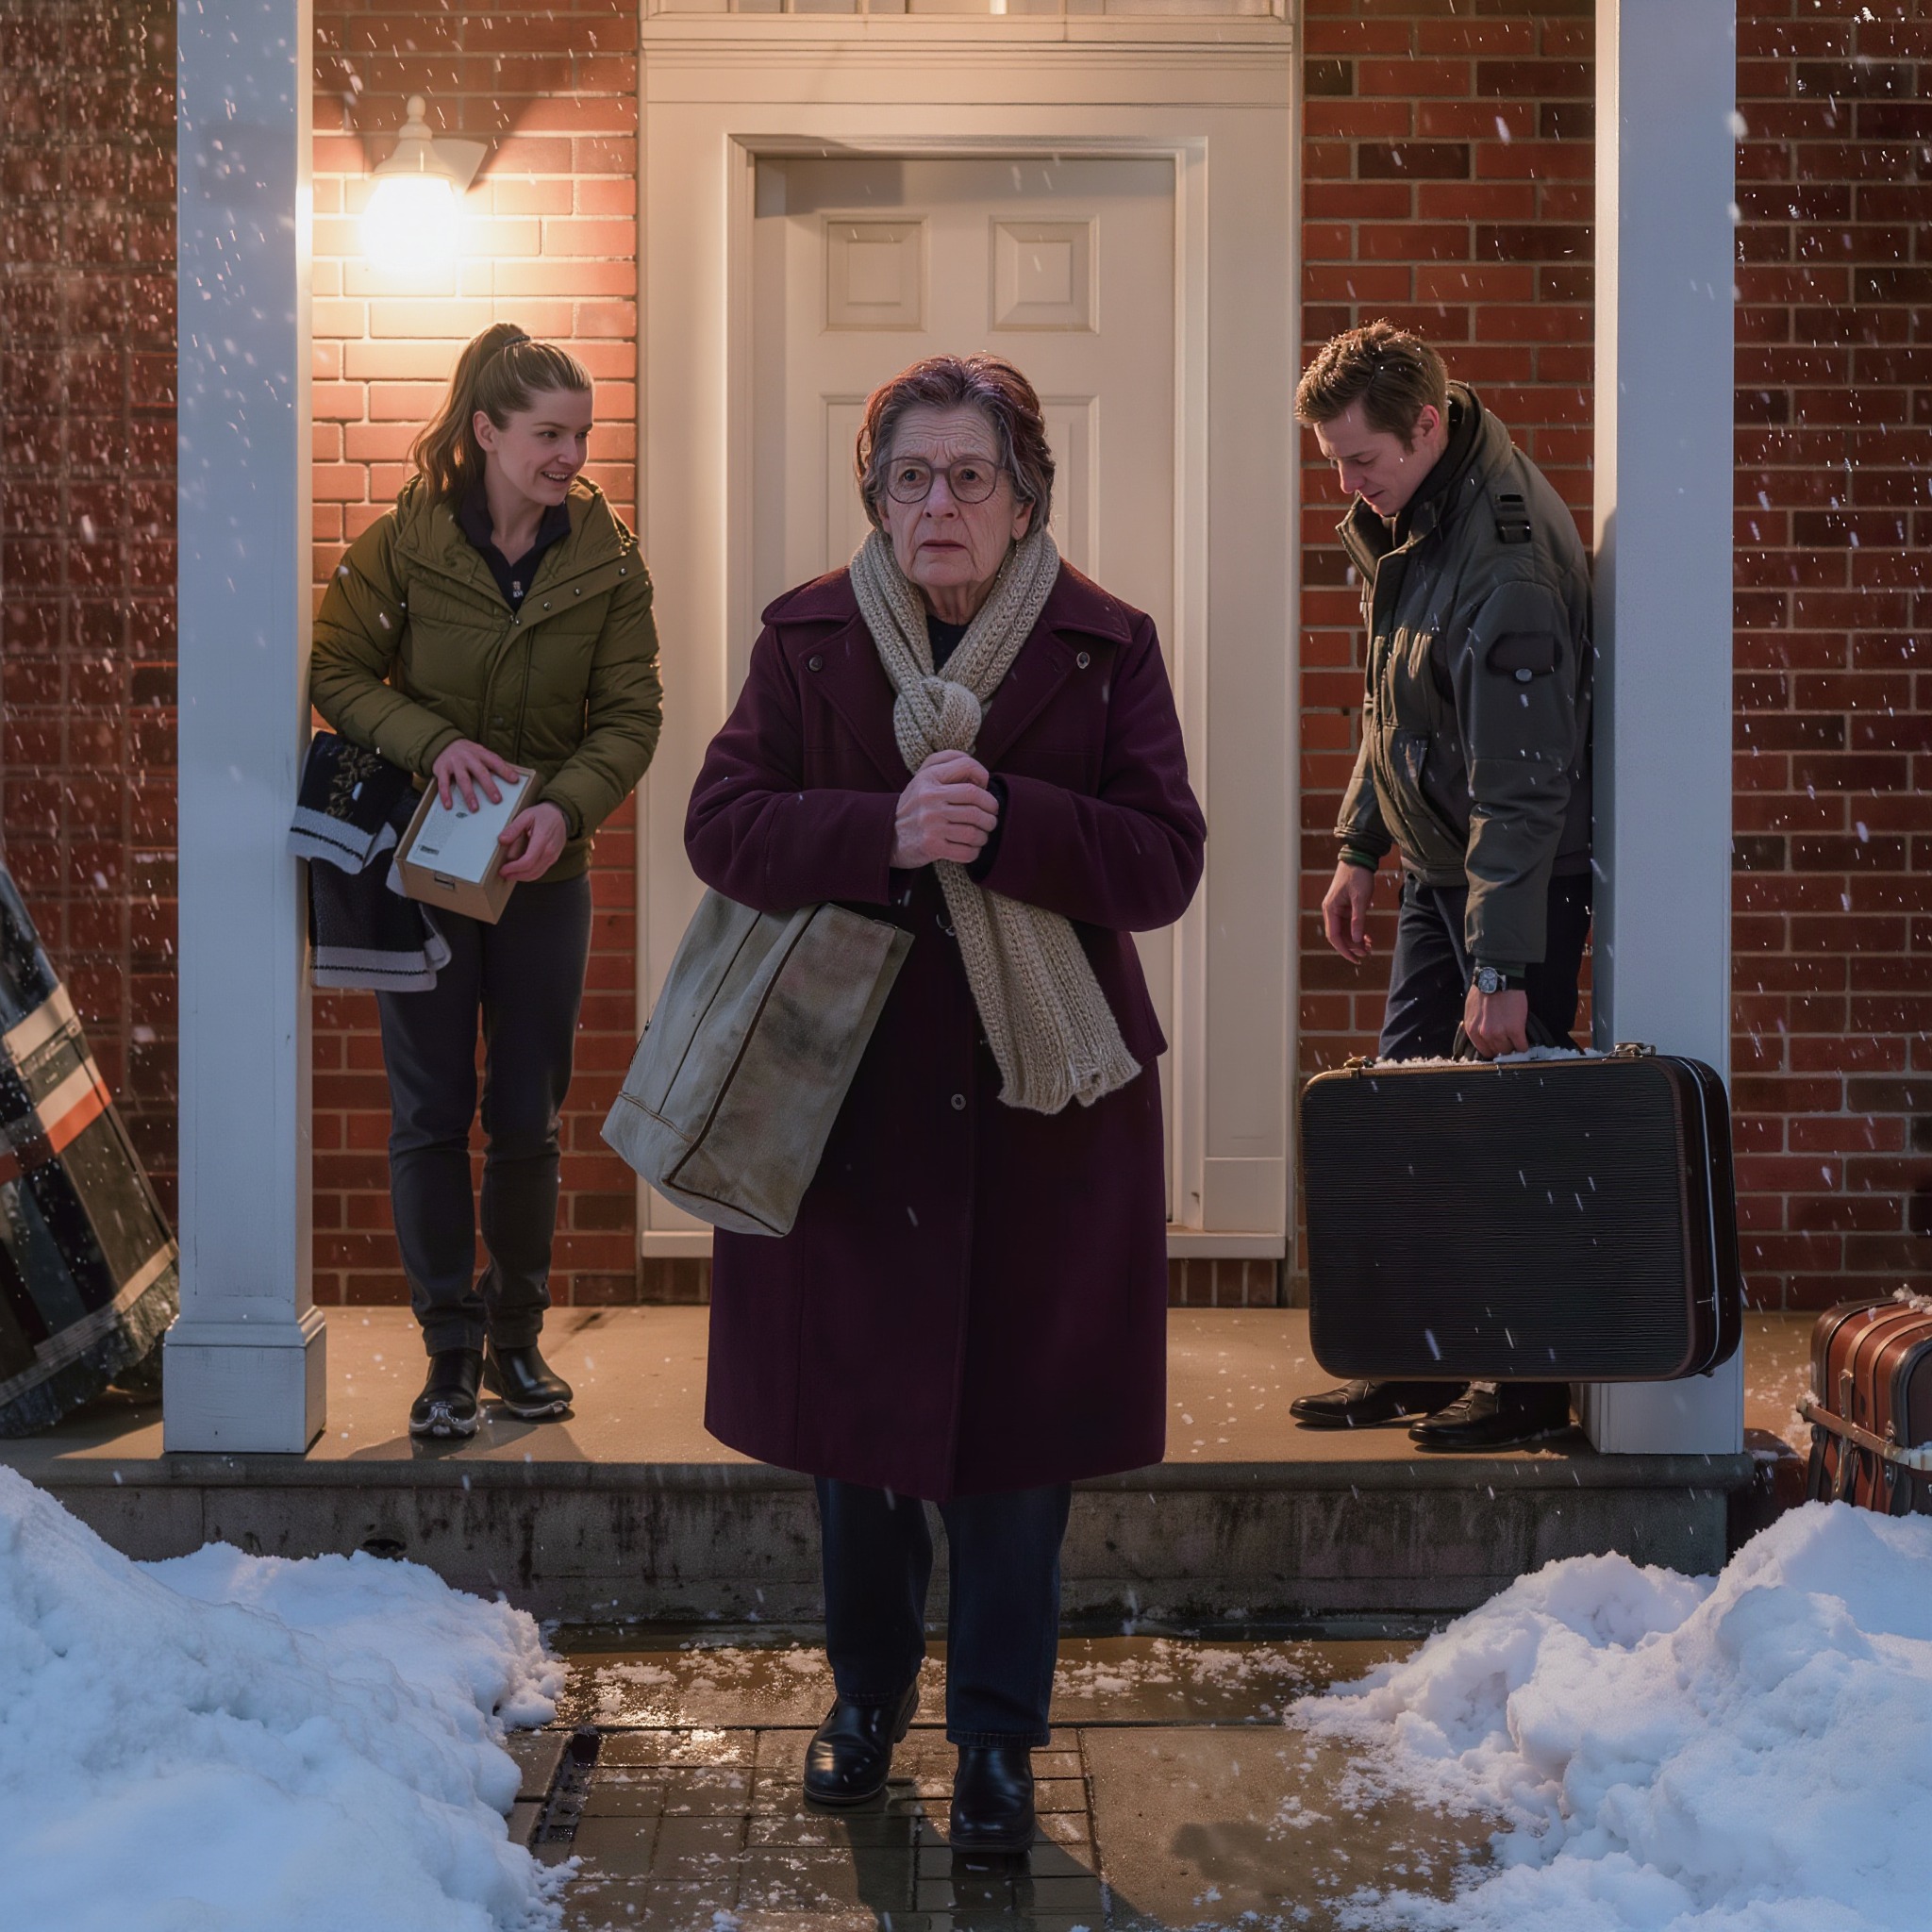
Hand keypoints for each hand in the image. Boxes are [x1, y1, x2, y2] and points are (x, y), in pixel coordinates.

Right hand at [432, 738, 520, 812]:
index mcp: (480, 753)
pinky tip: (449, 805)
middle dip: (489, 786)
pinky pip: (443, 784)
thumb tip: (512, 776)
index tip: (514, 780)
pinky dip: (446, 795)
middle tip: (497, 799)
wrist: (443, 742)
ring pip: (463, 780)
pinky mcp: (441, 769)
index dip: (505, 770)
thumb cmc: (467, 752)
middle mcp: (467, 757)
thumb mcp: (480, 752)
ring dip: (469, 795)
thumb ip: (492, 763)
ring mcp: (454, 763)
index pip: (495, 761)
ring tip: (475, 808)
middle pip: (480, 772)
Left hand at [497, 801, 569, 881]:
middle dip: (516, 875)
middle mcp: (550, 851)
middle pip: (532, 871)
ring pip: (536, 874)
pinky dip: (529, 875)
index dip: (514, 868)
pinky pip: (540, 871)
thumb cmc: (543, 815)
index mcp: (543, 840)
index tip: (503, 869)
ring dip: (522, 877)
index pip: (528, 861)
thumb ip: (514, 828)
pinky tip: (520, 872)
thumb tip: (502, 840)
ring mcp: (553, 857)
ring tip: (509, 874)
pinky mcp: (553, 859)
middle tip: (503, 873)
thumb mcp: (526, 815)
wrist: (560, 815)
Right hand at [891, 750, 998, 867]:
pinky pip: (967, 851)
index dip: (983, 776)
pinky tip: (970, 848)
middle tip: (990, 818)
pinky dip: (974, 852)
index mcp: (928, 778)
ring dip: (984, 835)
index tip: (984, 788)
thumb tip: (978, 771)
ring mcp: (930, 823)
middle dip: (991, 812)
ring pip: (975, 830)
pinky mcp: (931, 846)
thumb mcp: (923, 777)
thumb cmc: (916, 805)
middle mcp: (929, 798)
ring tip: (981, 835)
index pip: (967, 767)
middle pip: (977, 801)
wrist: (888, 836)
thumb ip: (947, 761)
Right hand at [1321, 860, 1375, 962]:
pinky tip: (1366, 936)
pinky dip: (1356, 931)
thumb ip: (1357, 919)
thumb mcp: (1360, 899)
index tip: (1355, 958)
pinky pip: (1348, 924)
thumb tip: (1356, 939)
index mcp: (1330, 909)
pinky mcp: (1344, 906)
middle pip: (1339, 936)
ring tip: (1368, 946)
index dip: (1344, 949)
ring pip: (1344, 931)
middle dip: (1351, 946)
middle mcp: (1331, 911)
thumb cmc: (1358, 876)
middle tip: (1366, 953)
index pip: (1334, 936)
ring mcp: (1337, 909)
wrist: (1358, 858)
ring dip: (1354, 940)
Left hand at [1462, 984, 1529, 1056]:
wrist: (1497, 978)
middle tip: (1509, 1043)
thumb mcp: (1472, 1010)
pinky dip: (1524, 1046)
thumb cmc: (1484, 990)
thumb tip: (1482, 1033)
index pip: (1483, 1050)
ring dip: (1514, 1047)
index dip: (1493, 1049)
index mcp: (1472, 1030)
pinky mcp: (1515, 1029)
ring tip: (1517, 1041)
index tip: (1498, 1047)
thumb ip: (1476, 1024)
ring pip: (1509, 1050)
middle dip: (1503, 1048)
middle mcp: (1484, 1034)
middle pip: (1497, 1052)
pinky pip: (1521, 1046)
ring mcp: (1500, 1033)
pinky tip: (1525, 1042)